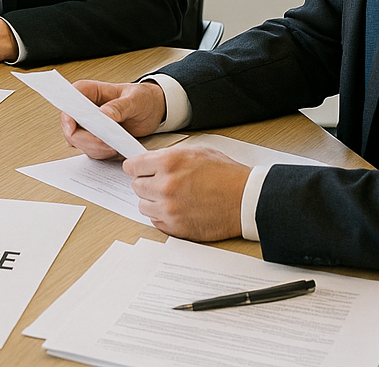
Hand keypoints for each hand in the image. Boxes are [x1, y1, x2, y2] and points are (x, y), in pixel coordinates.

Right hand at [61, 80, 166, 157]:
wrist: (152, 110)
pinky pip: (91, 150)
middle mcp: (83, 109)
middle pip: (71, 129)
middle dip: (87, 140)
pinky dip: (103, 154)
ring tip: (116, 147)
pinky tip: (117, 150)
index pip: (68, 103)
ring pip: (79, 143)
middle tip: (107, 145)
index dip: (67, 118)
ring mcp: (87, 125)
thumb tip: (103, 115)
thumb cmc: (142, 98)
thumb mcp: (134, 99)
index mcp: (87, 92)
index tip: (73, 130)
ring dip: (97, 149)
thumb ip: (118, 106)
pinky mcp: (94, 138)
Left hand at [125, 144, 249, 240]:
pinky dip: (162, 215)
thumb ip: (168, 156)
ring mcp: (169, 209)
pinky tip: (177, 208)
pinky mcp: (176, 227)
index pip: (132, 166)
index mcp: (168, 163)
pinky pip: (155, 220)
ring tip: (171, 196)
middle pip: (135, 186)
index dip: (136, 167)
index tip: (138, 169)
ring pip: (142, 205)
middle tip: (160, 182)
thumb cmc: (226, 175)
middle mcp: (165, 186)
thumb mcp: (196, 152)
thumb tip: (148, 161)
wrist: (246, 199)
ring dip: (153, 200)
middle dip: (146, 183)